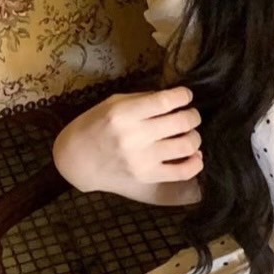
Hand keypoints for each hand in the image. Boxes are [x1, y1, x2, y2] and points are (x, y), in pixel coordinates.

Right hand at [53, 85, 202, 196]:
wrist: (77, 160)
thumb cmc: (95, 125)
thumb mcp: (113, 103)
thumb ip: (143, 99)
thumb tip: (175, 99)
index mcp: (124, 113)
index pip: (165, 101)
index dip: (183, 96)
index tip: (186, 96)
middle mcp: (134, 136)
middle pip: (182, 122)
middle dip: (193, 115)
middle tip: (191, 115)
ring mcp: (142, 159)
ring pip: (187, 145)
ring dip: (194, 137)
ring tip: (189, 134)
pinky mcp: (147, 177)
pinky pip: (182, 172)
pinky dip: (195, 162)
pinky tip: (195, 155)